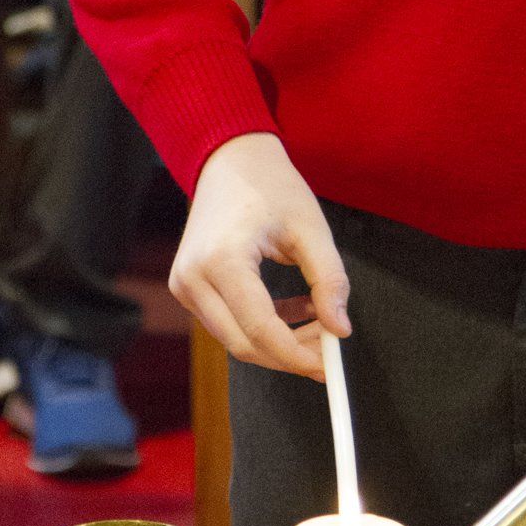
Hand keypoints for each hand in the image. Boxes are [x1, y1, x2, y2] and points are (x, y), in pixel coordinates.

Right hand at [169, 132, 349, 380]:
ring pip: (235, 339)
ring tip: (319, 318)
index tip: (330, 365)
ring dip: (279, 341)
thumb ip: (330, 281)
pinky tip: (296, 309)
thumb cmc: (271, 187)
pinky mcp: (187, 288)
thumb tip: (341, 331)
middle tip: (330, 346)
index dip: (297, 355)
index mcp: (221, 259)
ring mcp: (184, 285)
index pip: (260, 329)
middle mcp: (192, 278)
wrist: (229, 160)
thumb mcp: (311, 228)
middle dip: (290, 354)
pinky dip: (263, 327)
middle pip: (244, 344)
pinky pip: (228, 324)